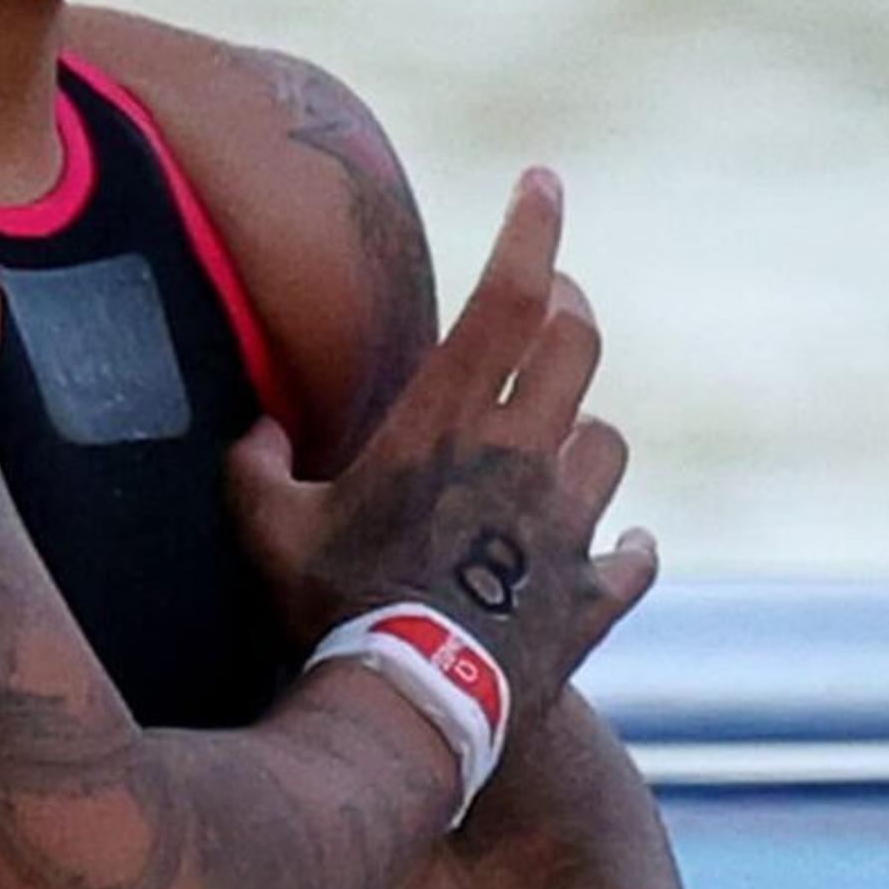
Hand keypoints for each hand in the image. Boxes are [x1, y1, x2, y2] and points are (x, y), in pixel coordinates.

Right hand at [225, 168, 656, 735]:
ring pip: (610, 444)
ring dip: (589, 434)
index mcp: (448, 420)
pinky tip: (621, 550)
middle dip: (569, 310)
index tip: (544, 181)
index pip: (510, 294)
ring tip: (566, 442)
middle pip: (580, 345)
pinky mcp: (591, 597)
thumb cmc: (331, 611)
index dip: (533, 227)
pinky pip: (635, 556)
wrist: (411, 708)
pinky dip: (628, 550)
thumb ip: (254, 467)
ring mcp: (566, 526)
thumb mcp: (268, 531)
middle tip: (552, 306)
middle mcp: (523, 455)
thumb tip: (256, 432)